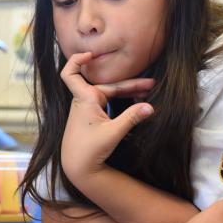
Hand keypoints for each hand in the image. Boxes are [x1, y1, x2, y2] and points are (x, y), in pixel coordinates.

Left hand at [58, 52, 155, 182]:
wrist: (78, 169)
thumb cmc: (89, 150)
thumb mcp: (113, 133)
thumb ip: (131, 118)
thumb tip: (150, 107)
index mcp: (84, 99)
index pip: (71, 73)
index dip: (77, 60)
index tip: (91, 54)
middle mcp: (85, 101)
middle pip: (108, 85)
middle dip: (129, 84)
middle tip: (151, 85)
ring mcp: (88, 109)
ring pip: (109, 93)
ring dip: (127, 92)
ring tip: (148, 91)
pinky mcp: (92, 117)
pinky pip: (108, 102)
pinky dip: (121, 100)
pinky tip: (136, 101)